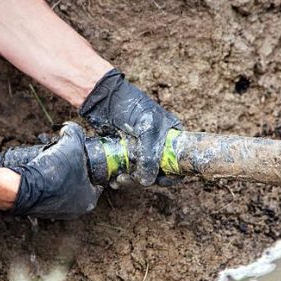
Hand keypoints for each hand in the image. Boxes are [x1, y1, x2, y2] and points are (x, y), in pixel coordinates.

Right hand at [0, 122, 101, 218]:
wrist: (21, 188)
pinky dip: (47, 178)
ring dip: (59, 171)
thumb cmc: (51, 172)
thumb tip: (70, 128)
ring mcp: (57, 210)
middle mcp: (74, 209)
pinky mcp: (41, 207)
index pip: (98, 180)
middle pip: (80, 181)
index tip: (86, 154)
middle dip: (74, 165)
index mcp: (88, 199)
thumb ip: (75, 132)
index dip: (93, 163)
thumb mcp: (71, 144)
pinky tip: (42, 167)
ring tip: (53, 158)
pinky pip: (49, 189)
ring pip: (63, 184)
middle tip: (67, 153)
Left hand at [80, 69, 181, 185]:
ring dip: (130, 181)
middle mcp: (158, 145)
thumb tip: (147, 181)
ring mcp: (140, 150)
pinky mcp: (124, 153)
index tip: (159, 181)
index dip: (171, 175)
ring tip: (118, 180)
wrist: (103, 99)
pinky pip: (126, 172)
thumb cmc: (130, 107)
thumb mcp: (147, 128)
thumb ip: (150, 155)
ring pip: (140, 175)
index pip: (178, 163)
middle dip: (144, 179)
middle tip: (129, 179)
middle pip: (158, 173)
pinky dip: (121, 178)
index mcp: (171, 137)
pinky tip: (113, 180)